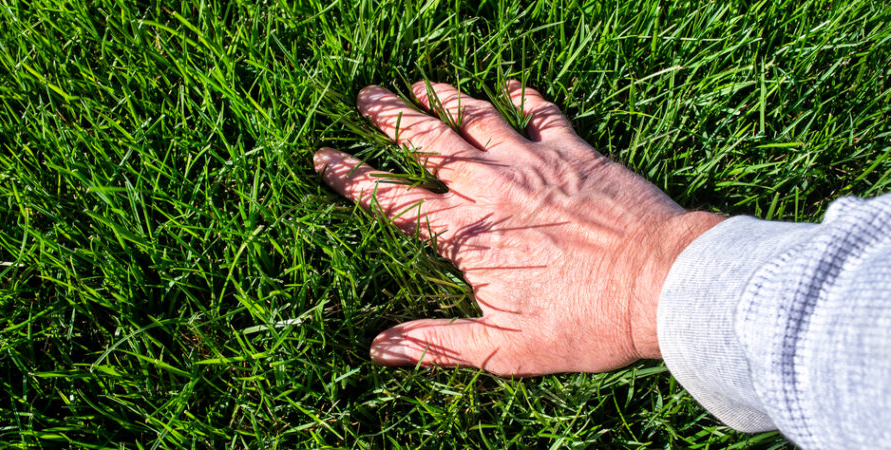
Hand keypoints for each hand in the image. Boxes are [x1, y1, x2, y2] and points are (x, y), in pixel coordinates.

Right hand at [314, 81, 722, 375]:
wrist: (660, 284)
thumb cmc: (585, 322)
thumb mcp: (504, 349)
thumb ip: (438, 343)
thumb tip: (379, 348)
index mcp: (466, 234)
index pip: (393, 200)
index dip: (353, 178)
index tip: (324, 158)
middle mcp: (491, 187)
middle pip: (428, 144)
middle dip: (391, 119)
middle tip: (365, 96)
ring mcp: (534, 162)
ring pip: (476, 118)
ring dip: (443, 98)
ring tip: (416, 84)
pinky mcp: (576, 151)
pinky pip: (544, 112)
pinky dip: (525, 96)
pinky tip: (512, 84)